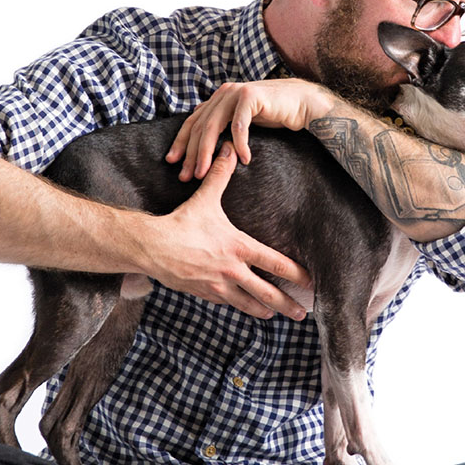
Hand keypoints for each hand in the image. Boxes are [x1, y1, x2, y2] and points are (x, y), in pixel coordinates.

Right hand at [142, 142, 311, 319]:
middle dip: (287, 305)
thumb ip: (220, 175)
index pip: (276, 263)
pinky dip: (237, 305)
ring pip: (248, 304)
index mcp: (238, 247)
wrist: (152, 247)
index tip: (312, 283)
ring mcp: (218, 285)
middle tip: (302, 314)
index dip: (297, 274)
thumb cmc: (181, 223)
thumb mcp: (204, 199)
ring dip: (264, 311)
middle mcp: (232, 270)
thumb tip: (228, 148)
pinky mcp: (204, 293)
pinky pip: (226, 302)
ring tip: (275, 315)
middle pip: (268, 293)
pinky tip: (244, 307)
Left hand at [165, 79, 335, 180]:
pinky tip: (244, 161)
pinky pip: (240, 125)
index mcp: (217, 99)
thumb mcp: (241, 122)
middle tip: (186, 177)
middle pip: (199, 127)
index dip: (181, 143)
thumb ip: (223, 126)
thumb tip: (203, 142)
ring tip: (205, 174)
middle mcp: (223, 93)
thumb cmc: (272, 115)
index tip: (172, 163)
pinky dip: (239, 144)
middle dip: (191, 154)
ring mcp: (235, 92)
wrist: (300, 102)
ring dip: (208, 153)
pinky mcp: (251, 96)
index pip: (192, 122)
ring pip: (214, 126)